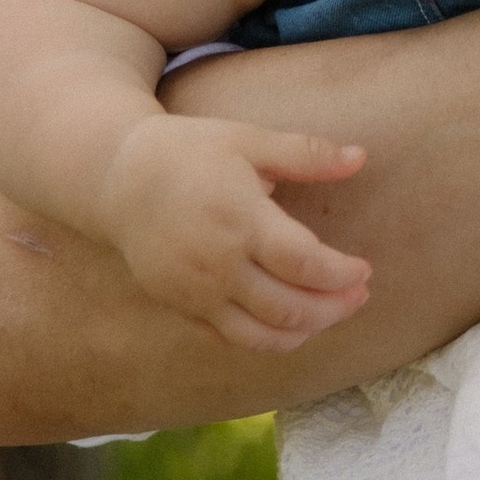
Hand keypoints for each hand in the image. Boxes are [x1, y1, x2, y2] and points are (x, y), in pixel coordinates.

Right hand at [98, 112, 370, 350]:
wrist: (115, 179)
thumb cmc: (189, 152)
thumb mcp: (248, 140)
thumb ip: (306, 154)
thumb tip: (360, 156)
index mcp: (241, 220)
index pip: (304, 264)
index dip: (341, 274)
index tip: (364, 270)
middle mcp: (217, 264)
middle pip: (289, 307)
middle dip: (334, 308)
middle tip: (359, 296)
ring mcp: (195, 291)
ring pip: (261, 334)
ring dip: (305, 330)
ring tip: (331, 312)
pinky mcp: (179, 306)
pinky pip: (229, 338)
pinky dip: (266, 339)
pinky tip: (290, 324)